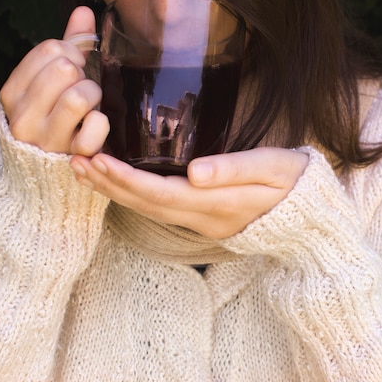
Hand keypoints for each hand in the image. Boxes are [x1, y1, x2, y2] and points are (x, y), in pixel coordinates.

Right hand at [0, 6, 108, 155]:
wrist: (45, 175)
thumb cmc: (53, 119)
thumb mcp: (50, 82)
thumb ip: (68, 46)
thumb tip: (84, 12)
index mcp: (12, 93)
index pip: (50, 50)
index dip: (71, 53)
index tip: (73, 69)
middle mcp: (23, 117)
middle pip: (65, 69)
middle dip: (83, 74)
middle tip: (83, 87)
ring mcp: (46, 139)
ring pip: (80, 96)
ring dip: (94, 95)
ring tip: (90, 106)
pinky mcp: (71, 156)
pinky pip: (96, 126)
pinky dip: (102, 123)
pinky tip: (95, 127)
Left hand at [70, 148, 308, 238]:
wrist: (306, 218)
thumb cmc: (292, 184)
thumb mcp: (272, 169)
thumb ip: (234, 169)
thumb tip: (194, 171)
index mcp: (217, 203)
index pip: (162, 192)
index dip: (127, 179)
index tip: (97, 161)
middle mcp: (202, 216)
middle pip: (146, 204)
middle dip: (108, 185)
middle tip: (75, 161)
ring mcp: (200, 221)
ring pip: (148, 209)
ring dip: (114, 192)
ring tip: (84, 171)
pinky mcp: (200, 217)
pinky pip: (158, 209)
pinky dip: (132, 196)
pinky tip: (116, 183)